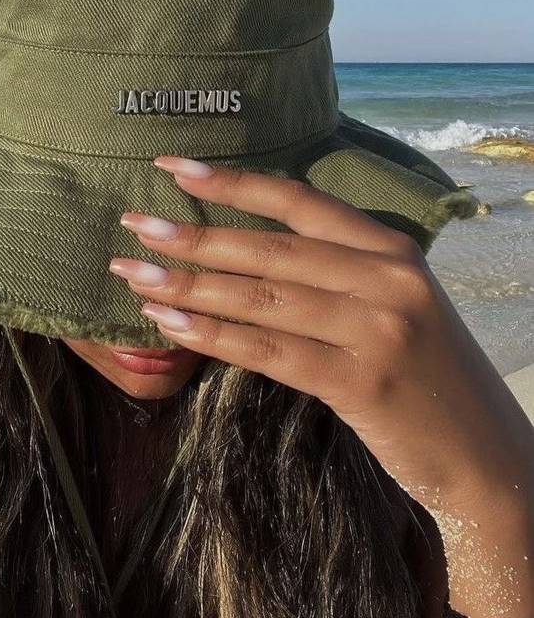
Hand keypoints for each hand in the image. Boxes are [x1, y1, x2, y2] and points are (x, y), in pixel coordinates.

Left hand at [108, 155, 533, 617]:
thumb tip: (238, 250)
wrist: (484, 451)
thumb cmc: (423, 370)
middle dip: (194, 236)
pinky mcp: (363, 383)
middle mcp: (387, 278)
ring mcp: (378, 329)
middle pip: (270, 249)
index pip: (298, 200)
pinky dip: (214, 336)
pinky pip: (270, 351)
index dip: (232, 182)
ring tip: (133, 275)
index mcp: (391, 248)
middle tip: (134, 225)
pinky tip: (170, 324)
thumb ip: (334, 270)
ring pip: (262, 299)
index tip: (172, 166)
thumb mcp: (391, 301)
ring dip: (190, 286)